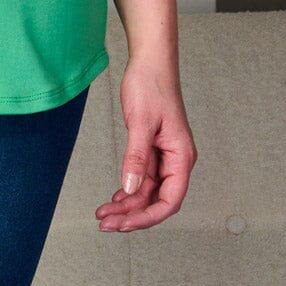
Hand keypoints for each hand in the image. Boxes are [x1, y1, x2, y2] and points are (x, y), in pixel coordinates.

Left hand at [95, 56, 197, 231]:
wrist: (149, 61)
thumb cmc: (151, 85)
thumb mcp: (140, 123)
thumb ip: (136, 158)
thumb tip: (130, 189)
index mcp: (181, 157)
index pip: (169, 201)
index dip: (147, 217)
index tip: (124, 224)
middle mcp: (176, 161)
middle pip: (156, 200)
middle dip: (132, 215)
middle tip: (105, 224)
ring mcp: (164, 156)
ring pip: (147, 191)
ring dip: (126, 204)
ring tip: (104, 213)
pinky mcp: (152, 149)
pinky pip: (142, 177)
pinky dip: (128, 189)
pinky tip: (114, 197)